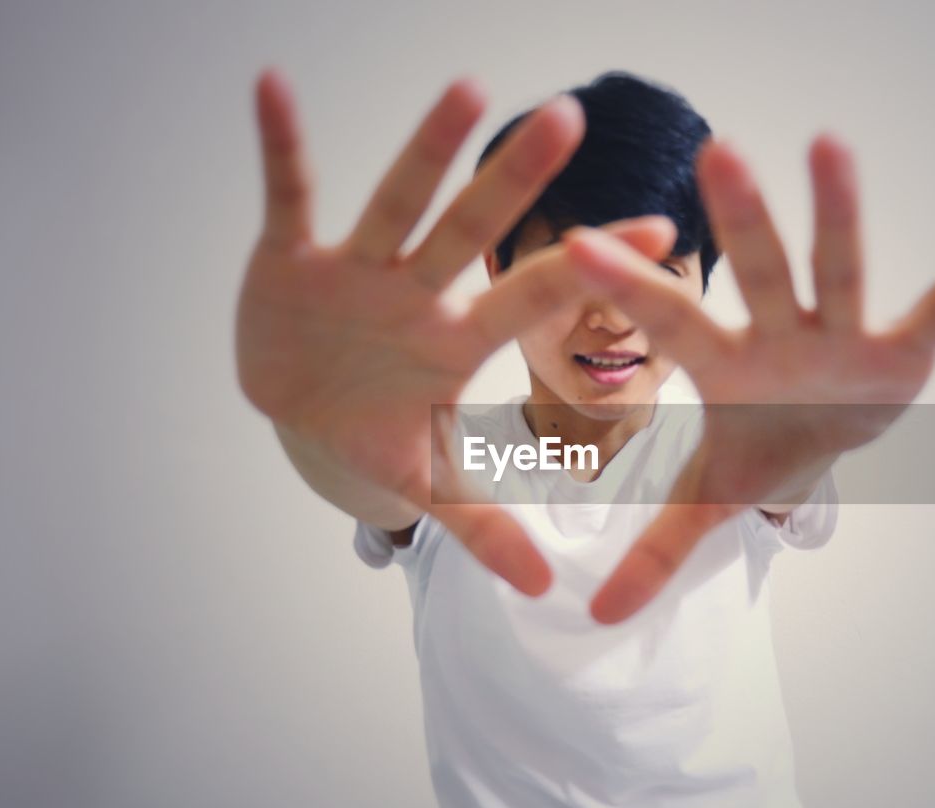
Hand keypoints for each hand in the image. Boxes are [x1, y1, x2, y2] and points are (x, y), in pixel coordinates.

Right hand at [235, 71, 674, 595]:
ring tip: (467, 88)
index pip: (533, 299)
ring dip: (426, 151)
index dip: (591, 272)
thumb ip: (485, 526)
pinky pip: (288, 194)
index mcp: (456, 342)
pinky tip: (272, 90)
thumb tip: (545, 591)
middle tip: (572, 121)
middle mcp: (417, 295)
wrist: (297, 416)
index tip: (662, 232)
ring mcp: (358, 272)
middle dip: (516, 185)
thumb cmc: (373, 435)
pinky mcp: (292, 258)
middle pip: (473, 234)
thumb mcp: (427, 481)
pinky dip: (280, 148)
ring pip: (398, 204)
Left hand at [564, 135, 934, 621]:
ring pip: (840, 269)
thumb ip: (656, 550)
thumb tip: (594, 619)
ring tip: (831, 144)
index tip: (576, 243)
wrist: (818, 433)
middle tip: (718, 152)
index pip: (671, 324)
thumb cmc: (756, 447)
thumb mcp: (708, 497)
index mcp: (727, 366)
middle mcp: (782, 337)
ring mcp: (844, 336)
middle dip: (744, 224)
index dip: (629, 289)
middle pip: (760, 277)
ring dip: (840, 214)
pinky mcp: (902, 348)